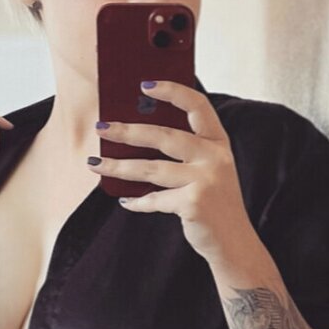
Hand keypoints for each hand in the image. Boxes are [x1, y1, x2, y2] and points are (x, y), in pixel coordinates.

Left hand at [88, 80, 252, 263]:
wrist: (234, 242)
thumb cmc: (215, 204)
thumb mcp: (210, 170)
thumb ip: (187, 153)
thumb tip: (137, 136)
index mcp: (218, 143)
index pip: (197, 106)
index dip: (172, 91)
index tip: (144, 85)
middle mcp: (215, 157)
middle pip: (164, 136)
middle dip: (127, 131)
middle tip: (101, 128)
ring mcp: (205, 180)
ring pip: (151, 168)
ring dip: (118, 166)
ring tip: (94, 163)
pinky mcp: (194, 203)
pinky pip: (155, 199)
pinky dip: (137, 201)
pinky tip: (125, 200)